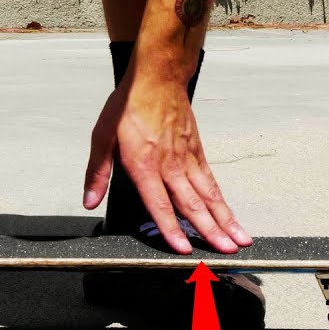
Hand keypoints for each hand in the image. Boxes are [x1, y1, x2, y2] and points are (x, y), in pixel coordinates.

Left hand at [83, 70, 251, 254]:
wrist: (157, 76)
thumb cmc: (128, 105)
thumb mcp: (102, 137)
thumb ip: (98, 173)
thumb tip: (89, 201)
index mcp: (143, 164)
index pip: (159, 204)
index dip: (171, 229)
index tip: (184, 249)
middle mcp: (169, 165)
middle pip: (192, 204)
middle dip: (210, 232)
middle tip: (226, 253)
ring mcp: (186, 158)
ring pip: (208, 195)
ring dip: (224, 220)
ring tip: (239, 240)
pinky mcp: (197, 151)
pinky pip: (211, 180)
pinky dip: (222, 200)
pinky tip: (230, 214)